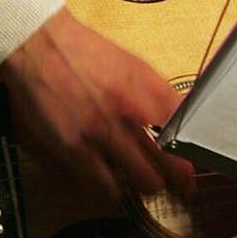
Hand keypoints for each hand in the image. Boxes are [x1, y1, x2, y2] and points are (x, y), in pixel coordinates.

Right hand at [0, 7, 193, 203]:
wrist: (43, 45)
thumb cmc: (87, 54)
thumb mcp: (134, 65)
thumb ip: (159, 93)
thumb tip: (182, 116)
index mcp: (149, 87)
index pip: (187, 130)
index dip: (193, 150)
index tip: (193, 163)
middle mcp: (131, 110)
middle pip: (171, 161)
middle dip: (177, 177)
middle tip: (179, 185)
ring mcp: (103, 132)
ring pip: (144, 179)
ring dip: (149, 186)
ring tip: (148, 185)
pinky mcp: (75, 148)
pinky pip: (105, 186)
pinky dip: (114, 192)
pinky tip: (116, 189)